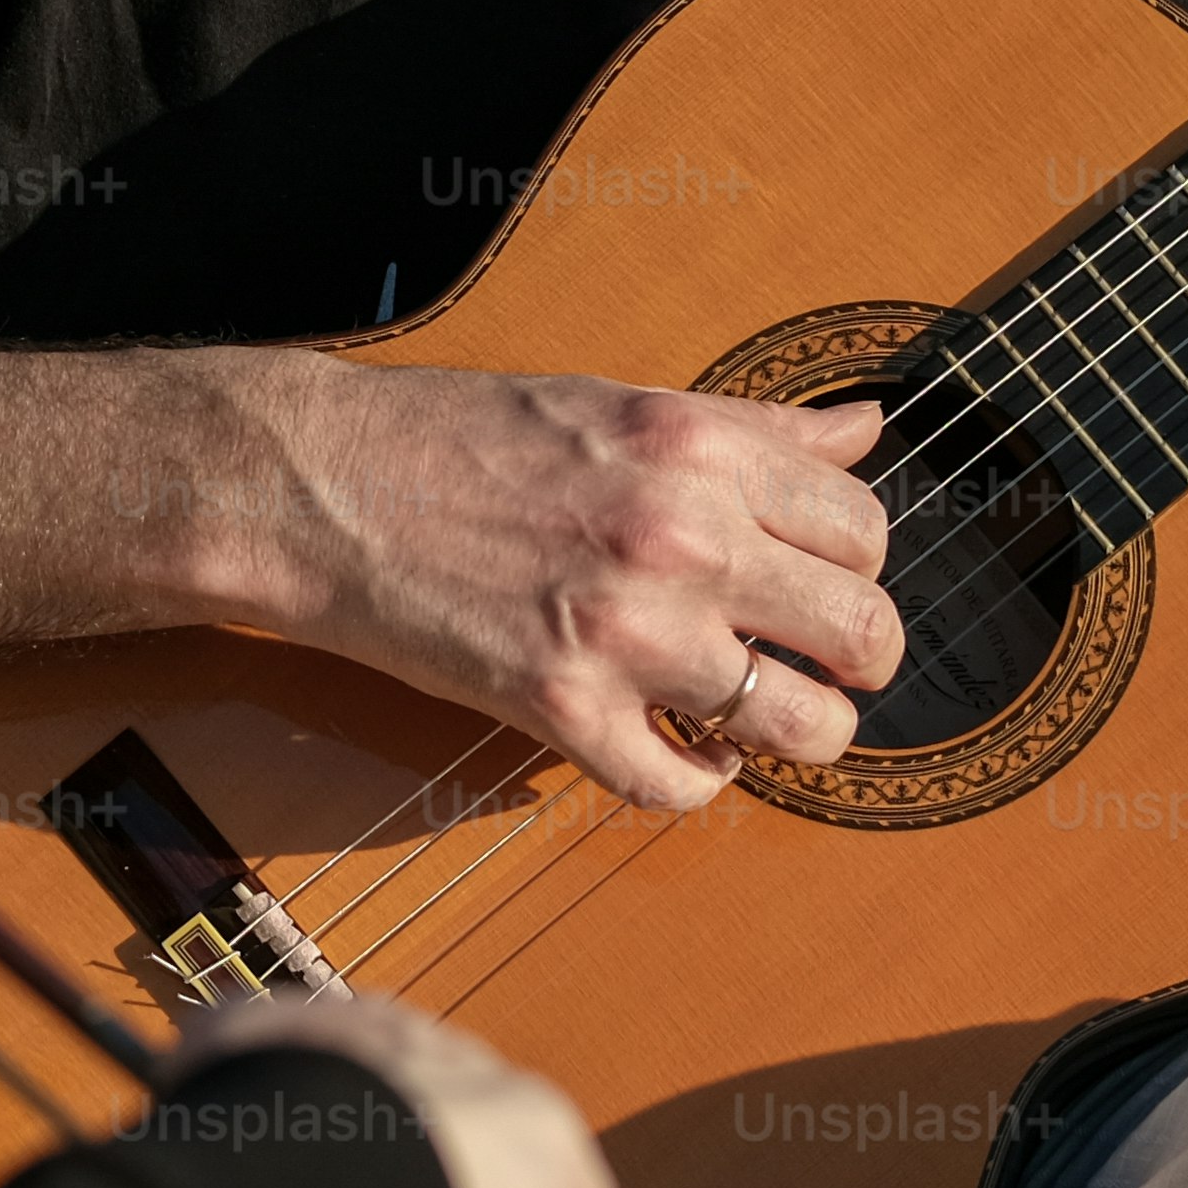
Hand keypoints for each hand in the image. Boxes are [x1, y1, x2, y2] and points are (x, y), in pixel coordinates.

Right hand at [231, 357, 895, 810]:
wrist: (323, 485)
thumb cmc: (460, 436)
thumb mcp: (621, 400)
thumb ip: (752, 426)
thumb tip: (864, 428)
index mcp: (697, 450)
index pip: (863, 526)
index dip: (857, 564)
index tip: (824, 581)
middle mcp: (678, 538)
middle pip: (862, 630)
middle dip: (862, 659)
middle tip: (824, 664)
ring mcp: (623, 631)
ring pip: (801, 725)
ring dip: (803, 735)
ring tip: (767, 720)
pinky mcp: (561, 709)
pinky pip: (679, 787)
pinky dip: (695, 784)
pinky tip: (683, 752)